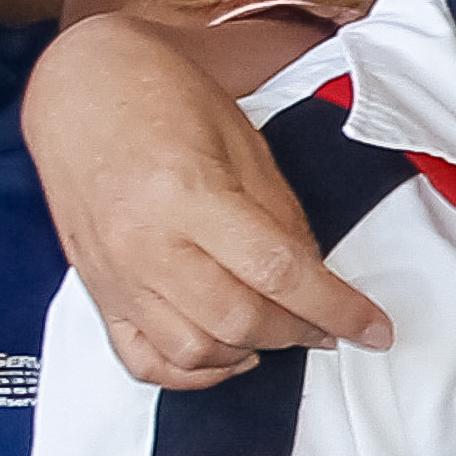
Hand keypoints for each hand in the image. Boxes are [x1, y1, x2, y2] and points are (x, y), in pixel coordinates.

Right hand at [24, 17, 390, 389]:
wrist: (82, 85)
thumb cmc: (162, 98)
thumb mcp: (242, 141)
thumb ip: (280, 215)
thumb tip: (314, 276)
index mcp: (188, 196)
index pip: (278, 273)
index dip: (336, 308)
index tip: (373, 329)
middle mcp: (146, 244)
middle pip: (240, 321)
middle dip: (299, 332)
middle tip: (326, 322)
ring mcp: (116, 274)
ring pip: (194, 351)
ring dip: (249, 353)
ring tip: (275, 329)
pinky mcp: (98, 291)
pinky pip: (143, 361)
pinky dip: (192, 371)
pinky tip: (224, 352)